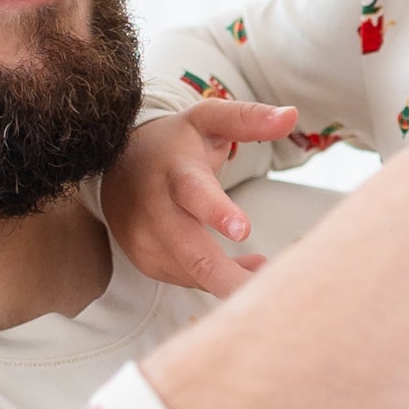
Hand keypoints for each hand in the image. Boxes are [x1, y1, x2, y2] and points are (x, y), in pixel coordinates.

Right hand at [99, 101, 289, 295]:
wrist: (116, 167)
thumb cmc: (174, 144)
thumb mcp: (208, 121)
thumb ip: (248, 119)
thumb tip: (291, 116)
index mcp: (176, 172)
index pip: (194, 192)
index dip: (216, 211)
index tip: (242, 230)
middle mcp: (155, 210)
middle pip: (194, 254)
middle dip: (231, 279)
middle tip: (269, 292)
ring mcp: (147, 240)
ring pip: (198, 274)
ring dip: (235, 281)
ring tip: (268, 272)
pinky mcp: (147, 262)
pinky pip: (192, 280)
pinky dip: (220, 281)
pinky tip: (242, 268)